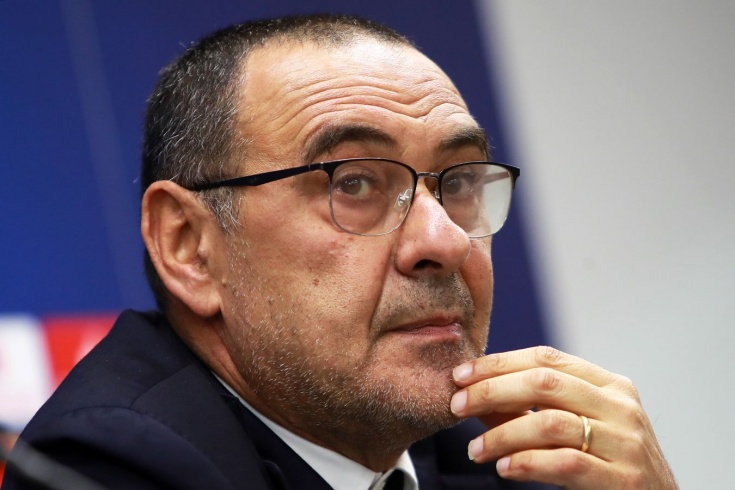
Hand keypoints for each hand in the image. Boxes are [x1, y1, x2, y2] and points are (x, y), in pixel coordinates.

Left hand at [450, 346, 676, 488]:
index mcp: (610, 385)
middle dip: (492, 390)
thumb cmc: (608, 466)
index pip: (547, 358)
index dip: (499, 363)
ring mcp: (626, 443)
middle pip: (545, 383)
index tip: (460, 375)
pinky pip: (565, 463)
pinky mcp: (624, 480)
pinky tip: (504, 468)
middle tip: (457, 405)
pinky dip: (527, 463)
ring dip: (502, 434)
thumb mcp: (578, 428)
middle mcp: (621, 407)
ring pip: (550, 423)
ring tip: (475, 449)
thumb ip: (532, 410)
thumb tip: (472, 394)